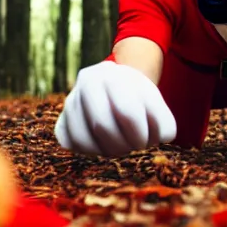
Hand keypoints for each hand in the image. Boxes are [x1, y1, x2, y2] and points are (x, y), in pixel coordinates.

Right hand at [54, 61, 176, 156]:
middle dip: (124, 144)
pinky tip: (105, 146)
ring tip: (122, 147)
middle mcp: (84, 84)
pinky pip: (72, 145)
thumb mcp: (156, 103)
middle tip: (134, 146)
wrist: (115, 88)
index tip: (147, 141)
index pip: (127, 111)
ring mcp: (70, 102)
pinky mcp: (61, 122)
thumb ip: (165, 123)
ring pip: (84, 139)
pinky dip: (93, 152)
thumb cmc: (139, 99)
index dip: (140, 134)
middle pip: (102, 126)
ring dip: (109, 151)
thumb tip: (159, 140)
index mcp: (111, 74)